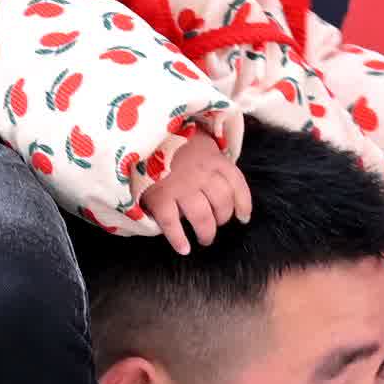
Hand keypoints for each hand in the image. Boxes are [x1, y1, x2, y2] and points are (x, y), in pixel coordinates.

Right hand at [148, 129, 252, 248]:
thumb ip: (210, 159)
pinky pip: (172, 224)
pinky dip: (178, 239)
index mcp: (213, 159)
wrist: (140, 135)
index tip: (243, 217)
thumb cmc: (171, 141)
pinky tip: (183, 249)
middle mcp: (201, 174)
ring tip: (204, 239)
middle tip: (216, 226)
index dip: (243, 204)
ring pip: (202, 217)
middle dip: (222, 219)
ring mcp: (180, 186)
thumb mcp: (198, 142)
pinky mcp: (160, 197)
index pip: (237, 184)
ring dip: (206, 232)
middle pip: (222, 204)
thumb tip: (221, 182)